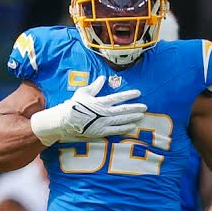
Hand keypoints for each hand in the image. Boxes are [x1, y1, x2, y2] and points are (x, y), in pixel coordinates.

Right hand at [29, 75, 146, 144]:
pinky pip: (116, 130)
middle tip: (145, 106)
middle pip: (123, 110)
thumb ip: (95, 86)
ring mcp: (103, 123)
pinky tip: (132, 127)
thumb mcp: (83, 92)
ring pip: (122, 120)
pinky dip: (125, 129)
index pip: (118, 97)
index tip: (139, 93)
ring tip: (141, 116)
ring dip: (133, 118)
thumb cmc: (74, 105)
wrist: (66, 120)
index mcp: (101, 102)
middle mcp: (104, 112)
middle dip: (135, 108)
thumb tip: (102, 78)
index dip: (129, 95)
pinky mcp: (101, 132)